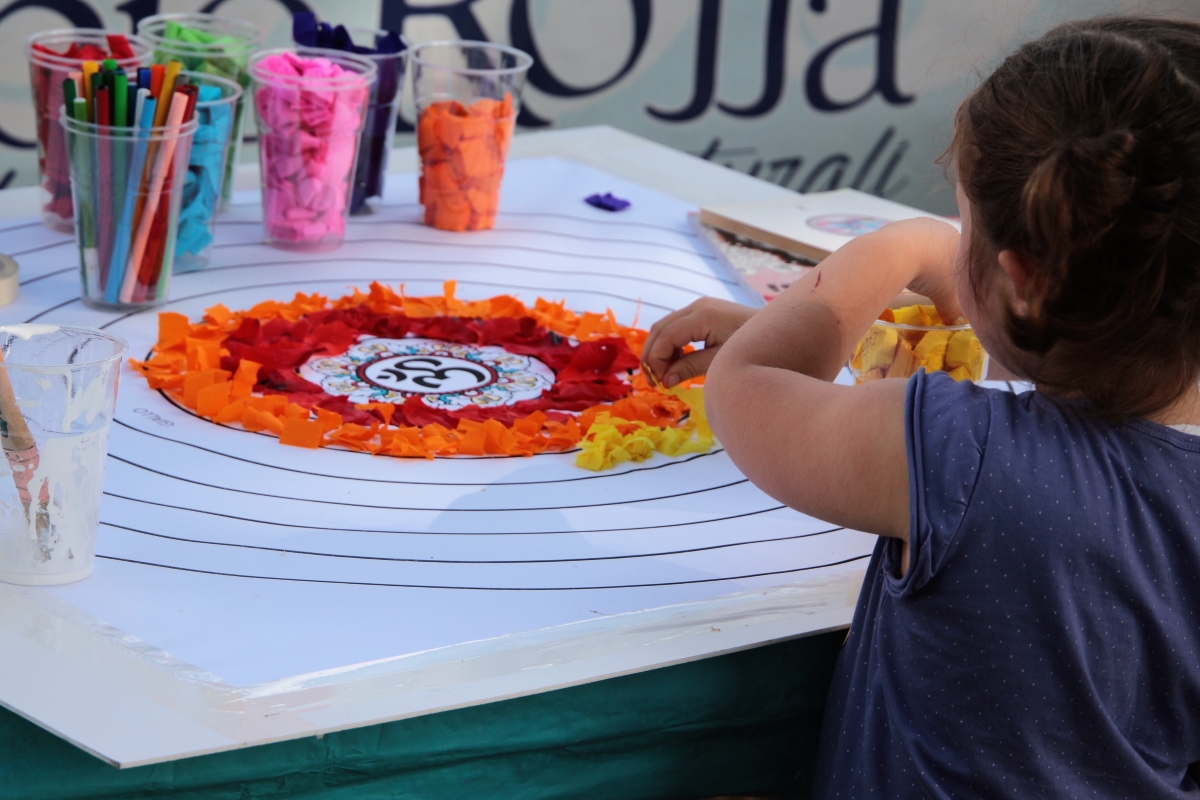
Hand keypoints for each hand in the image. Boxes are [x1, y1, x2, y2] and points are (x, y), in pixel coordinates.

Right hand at [641, 298, 756, 387]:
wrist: (779, 332)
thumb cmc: (753, 348)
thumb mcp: (720, 362)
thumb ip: (690, 368)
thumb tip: (664, 380)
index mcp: (702, 316)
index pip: (665, 337)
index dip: (656, 360)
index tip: (659, 383)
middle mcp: (697, 306)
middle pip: (660, 328)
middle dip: (652, 355)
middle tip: (653, 381)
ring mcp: (701, 306)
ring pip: (666, 326)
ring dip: (660, 350)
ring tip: (664, 374)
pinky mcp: (705, 311)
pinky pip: (678, 326)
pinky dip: (671, 344)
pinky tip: (677, 362)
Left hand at [884, 218, 962, 323]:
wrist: (897, 253)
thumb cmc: (931, 272)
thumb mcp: (946, 297)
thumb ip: (952, 309)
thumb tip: (954, 321)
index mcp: (958, 240)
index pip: (961, 257)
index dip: (954, 273)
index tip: (946, 285)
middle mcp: (940, 227)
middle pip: (940, 248)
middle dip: (935, 264)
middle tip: (928, 281)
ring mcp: (917, 224)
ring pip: (920, 243)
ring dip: (917, 258)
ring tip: (911, 275)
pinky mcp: (896, 225)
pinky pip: (902, 242)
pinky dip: (900, 254)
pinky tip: (896, 266)